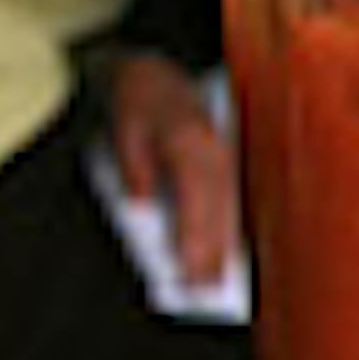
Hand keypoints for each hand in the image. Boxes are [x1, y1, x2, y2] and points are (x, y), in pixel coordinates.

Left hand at [107, 48, 241, 289]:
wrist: (152, 69)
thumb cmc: (135, 102)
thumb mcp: (123, 133)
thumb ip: (135, 170)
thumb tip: (145, 206)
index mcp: (188, 144)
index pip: (196, 204)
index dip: (194, 243)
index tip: (190, 276)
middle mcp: (215, 150)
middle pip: (219, 212)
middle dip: (214, 253)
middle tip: (206, 290)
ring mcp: (226, 152)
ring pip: (232, 207)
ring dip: (227, 243)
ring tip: (220, 279)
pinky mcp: (228, 155)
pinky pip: (234, 197)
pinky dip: (232, 224)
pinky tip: (229, 247)